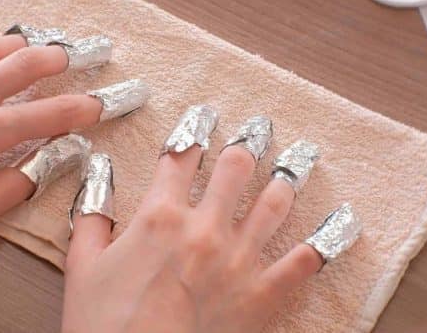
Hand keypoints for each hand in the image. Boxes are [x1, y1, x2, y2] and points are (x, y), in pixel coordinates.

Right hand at [62, 142, 322, 331]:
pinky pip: (307, 259)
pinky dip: (328, 238)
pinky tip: (343, 221)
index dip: (193, 130)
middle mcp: (205, 228)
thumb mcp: (83, 268)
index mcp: (159, 217)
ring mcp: (240, 260)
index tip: (203, 116)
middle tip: (257, 130)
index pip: (180, 157)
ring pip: (275, 202)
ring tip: (298, 160)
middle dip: (247, 144)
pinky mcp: (265, 295)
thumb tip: (98, 175)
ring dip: (288, 176)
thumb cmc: (107, 328)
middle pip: (235, 168)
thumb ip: (91, 217)